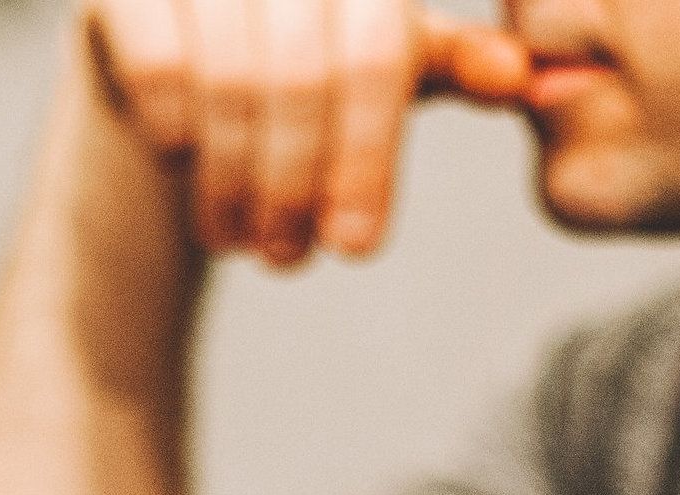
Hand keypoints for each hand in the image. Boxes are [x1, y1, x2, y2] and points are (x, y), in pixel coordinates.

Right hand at [84, 0, 531, 262]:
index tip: (357, 250)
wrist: (166, 79)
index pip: (379, 51)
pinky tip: (187, 171)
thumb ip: (446, 63)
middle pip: (306, 73)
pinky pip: (161, 68)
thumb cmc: (292, 78)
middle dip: (302, 184)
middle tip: (293, 258)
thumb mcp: (381, 68)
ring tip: (244, 241)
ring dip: (239, 184)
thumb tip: (518, 77)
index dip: (369, 157)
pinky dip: (180, 137)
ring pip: (232, 80)